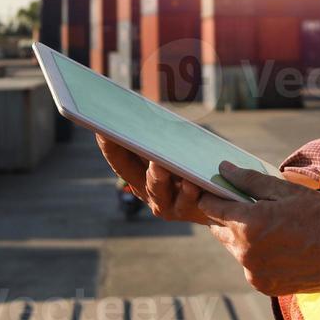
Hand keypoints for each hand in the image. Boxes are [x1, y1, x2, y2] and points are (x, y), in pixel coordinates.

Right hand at [94, 134, 210, 223]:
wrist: (220, 202)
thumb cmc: (194, 166)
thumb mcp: (177, 148)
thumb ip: (163, 134)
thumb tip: (149, 108)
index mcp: (137, 170)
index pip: (117, 153)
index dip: (106, 140)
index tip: (98, 124)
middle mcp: (144, 188)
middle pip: (125, 168)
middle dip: (117, 150)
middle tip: (110, 132)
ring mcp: (163, 202)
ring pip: (155, 187)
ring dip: (155, 174)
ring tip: (158, 163)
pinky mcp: (185, 211)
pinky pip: (185, 200)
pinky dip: (188, 191)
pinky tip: (192, 182)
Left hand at [197, 161, 319, 295]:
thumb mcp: (287, 191)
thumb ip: (250, 181)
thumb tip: (224, 168)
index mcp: (249, 226)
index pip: (211, 208)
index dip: (210, 195)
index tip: (214, 188)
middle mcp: (246, 253)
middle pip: (219, 230)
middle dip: (227, 215)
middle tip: (247, 203)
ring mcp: (255, 273)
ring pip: (234, 248)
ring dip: (242, 235)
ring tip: (268, 223)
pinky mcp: (265, 286)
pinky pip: (250, 265)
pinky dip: (256, 253)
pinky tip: (279, 243)